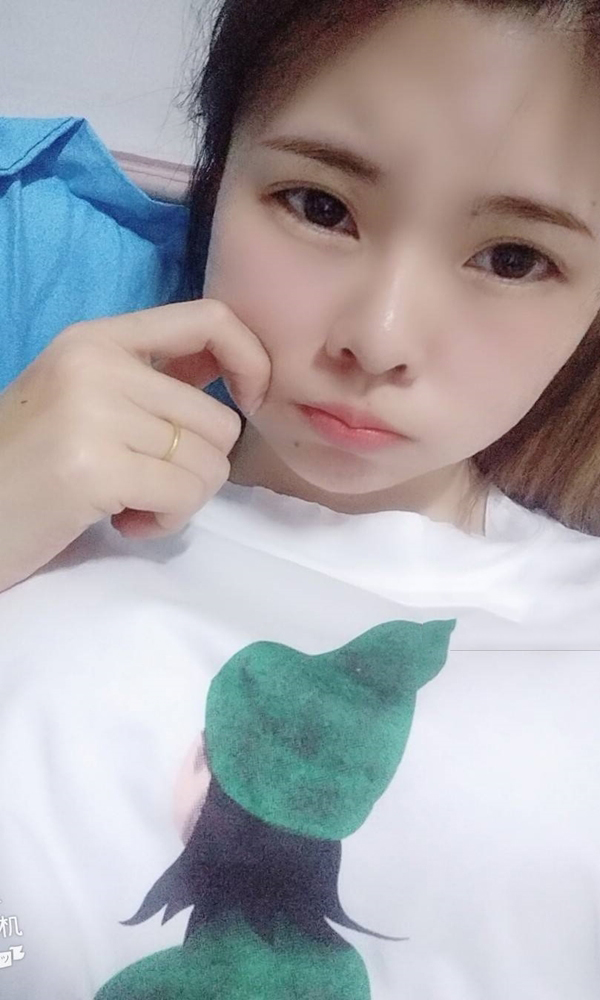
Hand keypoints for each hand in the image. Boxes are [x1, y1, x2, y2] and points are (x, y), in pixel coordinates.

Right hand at [0, 298, 270, 590]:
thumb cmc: (26, 466)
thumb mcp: (85, 400)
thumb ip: (152, 380)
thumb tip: (233, 370)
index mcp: (96, 338)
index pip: (211, 319)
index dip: (251, 361)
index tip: (247, 403)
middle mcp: (96, 363)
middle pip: (220, 419)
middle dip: (196, 467)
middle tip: (144, 483)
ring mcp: (93, 412)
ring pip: (210, 462)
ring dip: (181, 499)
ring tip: (128, 501)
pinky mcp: (93, 467)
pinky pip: (185, 496)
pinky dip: (165, 522)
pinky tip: (122, 522)